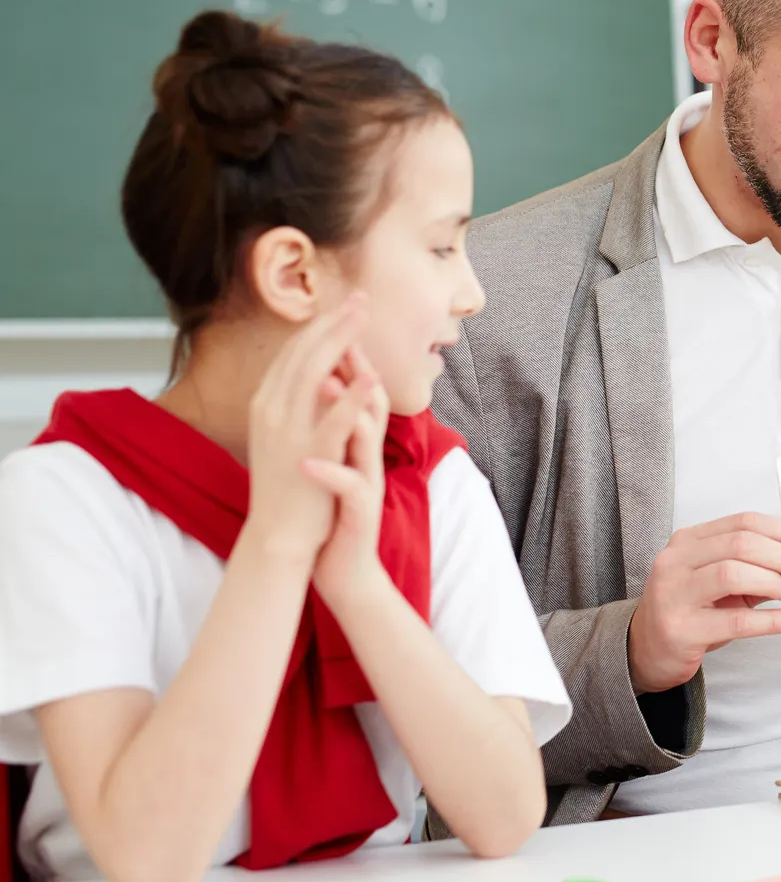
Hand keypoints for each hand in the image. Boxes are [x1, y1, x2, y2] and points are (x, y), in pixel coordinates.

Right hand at [238, 297, 371, 566]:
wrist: (278, 534)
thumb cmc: (290, 483)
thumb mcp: (288, 433)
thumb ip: (299, 403)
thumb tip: (321, 374)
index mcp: (266, 403)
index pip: (293, 353)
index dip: (320, 325)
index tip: (344, 304)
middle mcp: (270, 411)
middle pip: (302, 354)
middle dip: (332, 322)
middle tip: (359, 297)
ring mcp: (286, 433)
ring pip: (313, 375)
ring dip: (340, 342)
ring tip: (364, 316)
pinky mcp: (308, 457)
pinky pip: (332, 421)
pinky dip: (351, 396)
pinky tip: (370, 375)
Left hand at [304, 347, 391, 606]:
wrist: (341, 566)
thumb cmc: (330, 510)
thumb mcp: (332, 456)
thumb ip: (333, 420)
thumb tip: (322, 378)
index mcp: (357, 439)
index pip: (358, 386)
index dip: (348, 352)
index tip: (334, 315)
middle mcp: (367, 454)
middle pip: (371, 401)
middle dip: (360, 364)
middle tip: (348, 330)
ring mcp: (367, 481)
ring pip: (366, 438)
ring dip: (348, 409)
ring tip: (328, 382)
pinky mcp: (360, 511)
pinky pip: (349, 488)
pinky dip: (330, 474)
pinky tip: (309, 462)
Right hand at [627, 512, 780, 692]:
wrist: (646, 650)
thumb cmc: (691, 611)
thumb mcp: (718, 581)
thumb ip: (753, 566)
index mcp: (688, 541)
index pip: (744, 522)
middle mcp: (676, 561)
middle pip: (741, 544)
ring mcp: (674, 594)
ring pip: (733, 574)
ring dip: (774, 582)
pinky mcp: (681, 630)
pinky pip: (736, 621)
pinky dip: (772, 620)